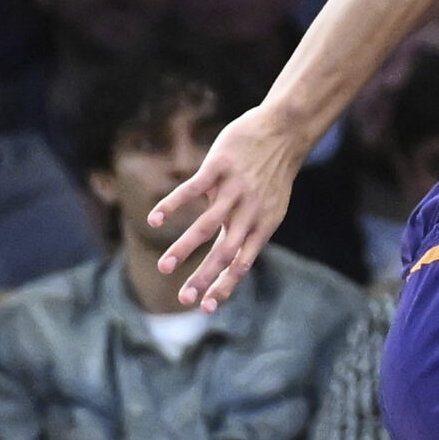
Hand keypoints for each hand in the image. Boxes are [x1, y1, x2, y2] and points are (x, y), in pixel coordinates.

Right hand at [146, 106, 310, 311]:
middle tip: (182, 299)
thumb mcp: (269, 206)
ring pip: (206, 225)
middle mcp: (249, 212)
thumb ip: (246, 227)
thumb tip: (222, 247)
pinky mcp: (220, 167)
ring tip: (163, 267)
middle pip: (224, 251)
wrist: (283, 131)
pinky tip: (155, 220)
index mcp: (262, 225)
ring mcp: (234, 190)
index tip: (205, 308)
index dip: (225, 286)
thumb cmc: (271, 172)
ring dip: (184, 248)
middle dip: (203, 277)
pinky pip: (193, 190)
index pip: (242, 263)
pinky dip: (173, 205)